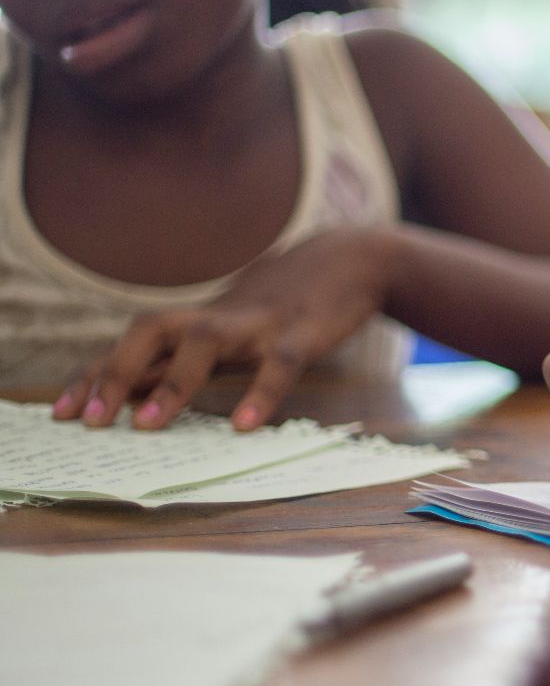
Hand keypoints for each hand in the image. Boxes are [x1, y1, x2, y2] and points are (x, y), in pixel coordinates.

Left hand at [51, 226, 399, 430]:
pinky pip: (281, 364)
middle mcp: (220, 318)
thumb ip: (185, 359)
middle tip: (90, 421)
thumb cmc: (286, 304)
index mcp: (200, 322)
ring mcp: (260, 323)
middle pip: (152, 330)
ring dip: (173, 382)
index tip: (62, 412)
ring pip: (206, 342)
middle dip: (115, 371)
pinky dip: (261, 393)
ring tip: (147, 425)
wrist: (352, 259)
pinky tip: (245, 426)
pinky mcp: (304, 333)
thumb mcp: (231, 329)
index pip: (133, 346)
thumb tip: (130, 396)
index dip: (95, 375)